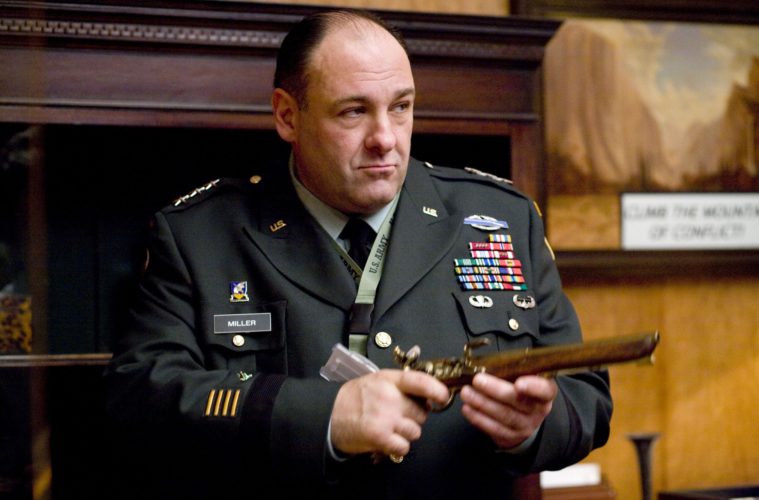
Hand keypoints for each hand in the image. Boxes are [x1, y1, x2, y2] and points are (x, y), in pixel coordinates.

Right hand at [330, 370, 449, 457]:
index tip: (444, 397)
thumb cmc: (355, 398)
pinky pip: (404, 446)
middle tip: (398, 417)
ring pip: (415, 431)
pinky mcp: (380, 436)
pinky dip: (398, 447)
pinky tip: (387, 440)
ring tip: (390, 428)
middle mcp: (389, 396)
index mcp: (389, 379)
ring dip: (406, 434)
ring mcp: (385, 417)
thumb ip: (401, 386)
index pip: (419, 381)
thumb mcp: (377, 381)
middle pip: (421, 412)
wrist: (328, 415)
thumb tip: (428, 396)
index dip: (436, 389)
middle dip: (414, 418)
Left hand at [460, 373, 557, 449]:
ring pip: (504, 415)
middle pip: (518, 401)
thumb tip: (488, 363)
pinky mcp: (510, 436)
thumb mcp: (524, 377)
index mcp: (545, 393)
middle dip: (495, 390)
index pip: (545, 390)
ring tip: (467, 393)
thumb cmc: (521, 392)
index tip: (519, 383)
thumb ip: (513, 371)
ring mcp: (525, 425)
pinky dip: (478, 418)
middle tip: (478, 380)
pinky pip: (494, 428)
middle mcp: (537, 410)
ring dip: (482, 403)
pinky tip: (468, 408)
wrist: (524, 418)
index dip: (534, 387)